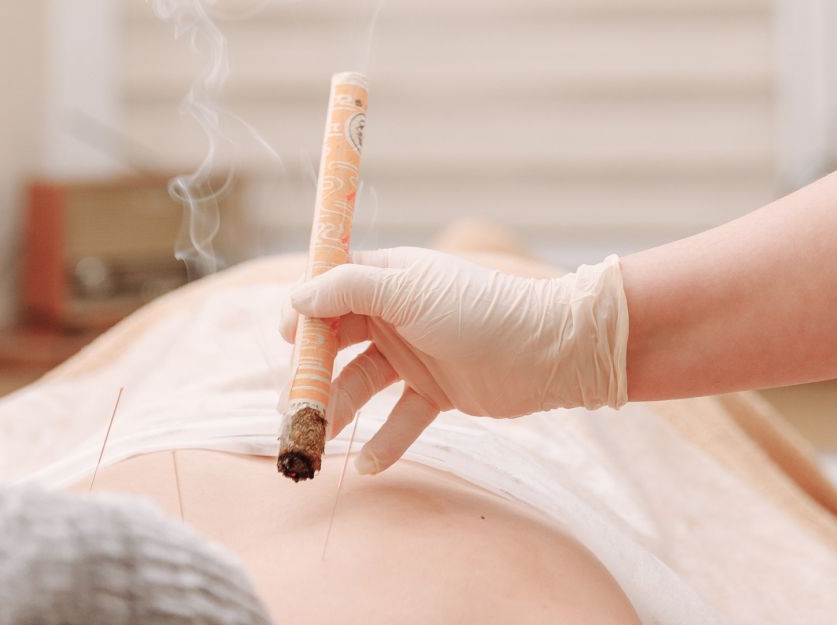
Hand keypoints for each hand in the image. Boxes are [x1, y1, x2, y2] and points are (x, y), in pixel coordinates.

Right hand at [280, 246, 627, 473]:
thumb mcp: (409, 291)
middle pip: (336, 344)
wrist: (549, 351)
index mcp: (386, 279)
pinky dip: (385, 442)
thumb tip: (296, 298)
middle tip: (293, 409)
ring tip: (320, 442)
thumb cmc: (480, 310)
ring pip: (360, 385)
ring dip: (339, 412)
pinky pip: (400, 419)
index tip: (287, 341)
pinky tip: (370, 466)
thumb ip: (349, 290)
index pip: (328, 292)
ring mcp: (413, 356)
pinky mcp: (434, 393)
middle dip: (312, 375)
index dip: (303, 316)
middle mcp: (393, 316)